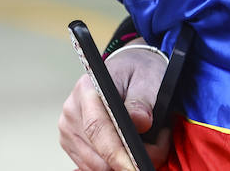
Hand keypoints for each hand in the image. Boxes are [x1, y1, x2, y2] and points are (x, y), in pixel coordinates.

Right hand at [59, 45, 170, 170]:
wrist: (127, 69)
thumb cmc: (137, 71)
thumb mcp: (147, 78)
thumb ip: (143, 101)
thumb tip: (140, 124)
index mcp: (87, 90)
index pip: (98, 128)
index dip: (117, 153)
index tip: (135, 166)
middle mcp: (72, 111)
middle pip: (96, 153)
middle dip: (129, 160)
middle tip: (160, 145)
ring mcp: (69, 130)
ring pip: (95, 165)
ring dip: (123, 163)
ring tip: (150, 143)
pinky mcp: (72, 143)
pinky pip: (93, 165)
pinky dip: (114, 164)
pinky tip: (131, 148)